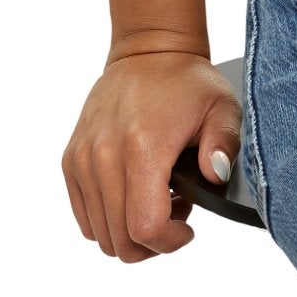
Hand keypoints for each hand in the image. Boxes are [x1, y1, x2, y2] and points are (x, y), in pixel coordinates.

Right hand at [61, 47, 241, 262]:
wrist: (149, 52)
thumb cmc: (187, 82)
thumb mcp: (222, 108)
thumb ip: (225, 145)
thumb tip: (215, 175)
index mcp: (143, 146)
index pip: (145, 227)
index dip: (170, 242)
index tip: (188, 228)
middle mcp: (105, 155)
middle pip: (120, 240)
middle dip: (153, 244)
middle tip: (175, 215)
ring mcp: (84, 158)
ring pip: (100, 233)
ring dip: (130, 232)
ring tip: (157, 201)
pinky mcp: (72, 160)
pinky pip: (85, 216)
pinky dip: (108, 220)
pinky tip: (134, 195)